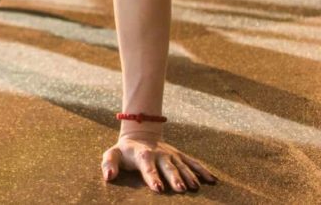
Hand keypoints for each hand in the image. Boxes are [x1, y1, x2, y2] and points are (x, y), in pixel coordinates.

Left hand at [102, 132, 216, 192]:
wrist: (140, 134)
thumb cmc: (125, 151)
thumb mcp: (112, 154)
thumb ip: (109, 164)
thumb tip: (109, 177)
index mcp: (142, 155)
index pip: (147, 166)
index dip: (152, 177)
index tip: (158, 188)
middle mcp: (159, 154)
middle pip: (168, 167)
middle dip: (174, 177)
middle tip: (181, 189)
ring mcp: (171, 154)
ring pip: (182, 165)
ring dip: (189, 176)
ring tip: (195, 188)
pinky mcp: (180, 156)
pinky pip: (193, 163)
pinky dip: (203, 171)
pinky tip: (213, 181)